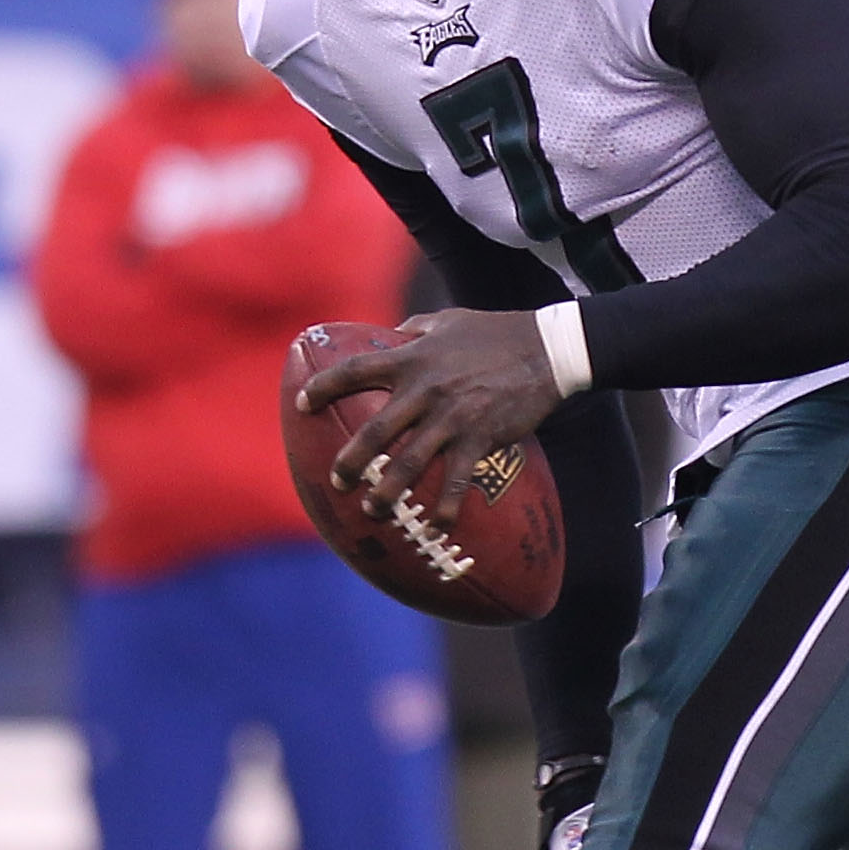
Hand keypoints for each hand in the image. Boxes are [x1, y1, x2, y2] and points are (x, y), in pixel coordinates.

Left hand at [297, 308, 566, 521]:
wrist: (546, 349)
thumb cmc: (494, 331)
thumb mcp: (447, 320)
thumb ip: (415, 329)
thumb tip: (392, 333)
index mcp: (410, 358)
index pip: (353, 371)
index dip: (323, 388)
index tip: (302, 404)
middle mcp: (424, 390)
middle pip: (374, 432)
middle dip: (350, 462)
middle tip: (337, 483)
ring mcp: (452, 417)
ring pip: (408, 463)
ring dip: (387, 493)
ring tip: (374, 512)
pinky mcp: (480, 437)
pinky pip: (456, 481)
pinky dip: (444, 509)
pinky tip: (434, 529)